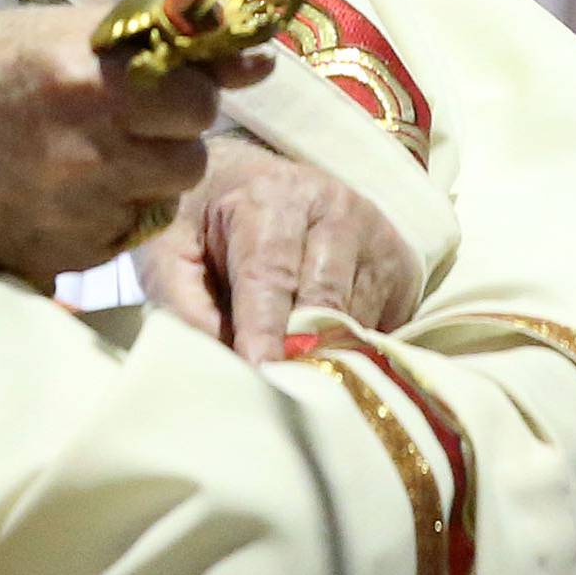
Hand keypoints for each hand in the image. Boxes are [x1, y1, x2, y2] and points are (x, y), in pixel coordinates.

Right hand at [0, 5, 272, 288]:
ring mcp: (73, 213)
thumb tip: (263, 61)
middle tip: (124, 121)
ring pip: (160, 204)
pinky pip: (118, 241)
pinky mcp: (58, 258)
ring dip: (142, 180)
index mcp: (93, 82)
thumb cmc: (2, 58)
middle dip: (169, 140)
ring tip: (91, 154)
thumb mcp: (81, 31)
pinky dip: (103, 218)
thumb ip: (176, 44)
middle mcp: (89, 153)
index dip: (186, 94)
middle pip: (190, 161)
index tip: (159, 87)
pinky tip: (62, 189)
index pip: (199, 102)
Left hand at [137, 131, 414, 362]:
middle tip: (276, 394)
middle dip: (298, 354)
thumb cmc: (207, 224)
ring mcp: (374, 233)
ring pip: (357, 323)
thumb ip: (185, 303)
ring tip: (292, 366)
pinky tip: (323, 346)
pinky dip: (353, 351)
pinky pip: (384, 329)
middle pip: (323, 302)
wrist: (251, 180)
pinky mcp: (401, 264)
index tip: (260, 373)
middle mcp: (331, 206)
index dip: (264, 330)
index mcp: (269, 194)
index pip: (271, 273)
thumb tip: (221, 362)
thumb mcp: (173, 250)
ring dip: (325, 356)